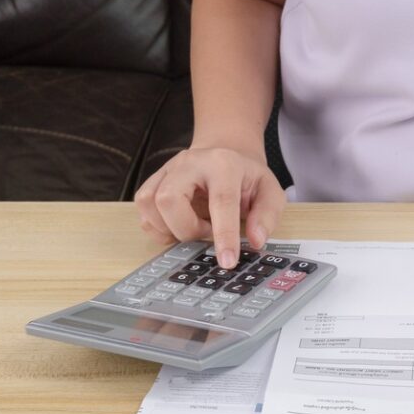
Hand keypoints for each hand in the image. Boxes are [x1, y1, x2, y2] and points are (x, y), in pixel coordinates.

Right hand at [133, 147, 285, 268]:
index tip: (227, 261)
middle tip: (206, 233)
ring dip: (170, 228)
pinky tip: (178, 227)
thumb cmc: (247, 177)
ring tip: (194, 229)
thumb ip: (266, 216)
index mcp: (223, 164)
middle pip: (169, 199)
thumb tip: (256, 241)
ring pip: (149, 203)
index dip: (223, 234)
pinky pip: (143, 210)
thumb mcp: (269, 192)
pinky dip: (158, 228)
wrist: (225, 152)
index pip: (220, 201)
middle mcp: (189, 162)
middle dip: (186, 229)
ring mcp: (167, 169)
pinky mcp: (154, 180)